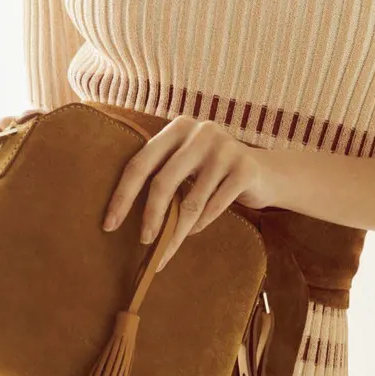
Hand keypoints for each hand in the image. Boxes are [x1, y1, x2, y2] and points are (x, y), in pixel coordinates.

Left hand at [101, 116, 271, 271]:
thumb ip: (162, 173)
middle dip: (150, 217)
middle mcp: (200, 132)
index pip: (140, 163)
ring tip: (168, 248)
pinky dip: (201, 225)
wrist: (265, 173)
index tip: (109, 225)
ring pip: (191, 202)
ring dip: (177, 231)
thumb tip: (119, 214)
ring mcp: (225, 149)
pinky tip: (193, 232)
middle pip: (163, 182)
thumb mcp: (186, 163)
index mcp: (178, 128)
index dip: (122, 196)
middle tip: (144, 243)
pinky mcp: (244, 169)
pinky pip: (214, 207)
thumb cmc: (212, 173)